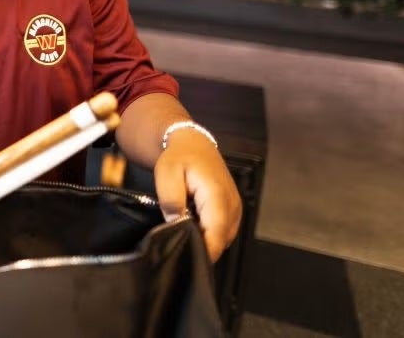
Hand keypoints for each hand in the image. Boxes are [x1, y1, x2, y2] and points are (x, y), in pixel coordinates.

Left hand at [153, 131, 241, 261]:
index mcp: (217, 196)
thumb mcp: (167, 173)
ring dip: (205, 242)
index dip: (202, 251)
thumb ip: (171, 199)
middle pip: (220, 241)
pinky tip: (193, 228)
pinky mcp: (233, 212)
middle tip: (177, 248)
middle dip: (200, 249)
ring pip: (222, 239)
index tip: (184, 258)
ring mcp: (236, 210)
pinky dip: (209, 235)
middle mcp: (232, 205)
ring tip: (184, 236)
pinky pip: (223, 233)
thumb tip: (176, 223)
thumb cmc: (179, 158)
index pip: (216, 235)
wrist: (194, 145)